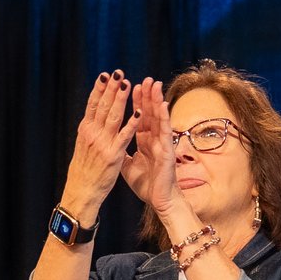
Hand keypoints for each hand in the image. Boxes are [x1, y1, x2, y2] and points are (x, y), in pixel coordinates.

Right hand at [60, 70, 130, 221]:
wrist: (82, 191)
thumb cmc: (84, 171)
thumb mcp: (83, 147)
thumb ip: (89, 132)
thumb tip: (91, 119)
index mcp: (85, 130)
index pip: (93, 105)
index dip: (99, 89)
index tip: (105, 75)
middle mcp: (92, 133)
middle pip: (102, 106)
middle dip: (110, 88)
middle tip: (117, 72)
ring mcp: (103, 143)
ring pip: (113, 116)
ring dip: (120, 99)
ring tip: (127, 84)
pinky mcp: (113, 155)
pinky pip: (125, 136)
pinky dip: (132, 124)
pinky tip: (139, 113)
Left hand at [115, 76, 176, 214]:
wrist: (158, 200)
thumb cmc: (147, 185)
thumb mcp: (127, 166)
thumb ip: (121, 152)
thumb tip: (112, 144)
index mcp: (144, 142)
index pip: (139, 118)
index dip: (135, 102)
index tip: (130, 87)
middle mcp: (154, 140)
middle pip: (150, 113)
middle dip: (147, 96)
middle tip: (146, 79)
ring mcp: (162, 144)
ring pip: (159, 118)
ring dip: (156, 101)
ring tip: (155, 84)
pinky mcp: (167, 151)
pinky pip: (166, 132)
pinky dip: (165, 118)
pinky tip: (163, 105)